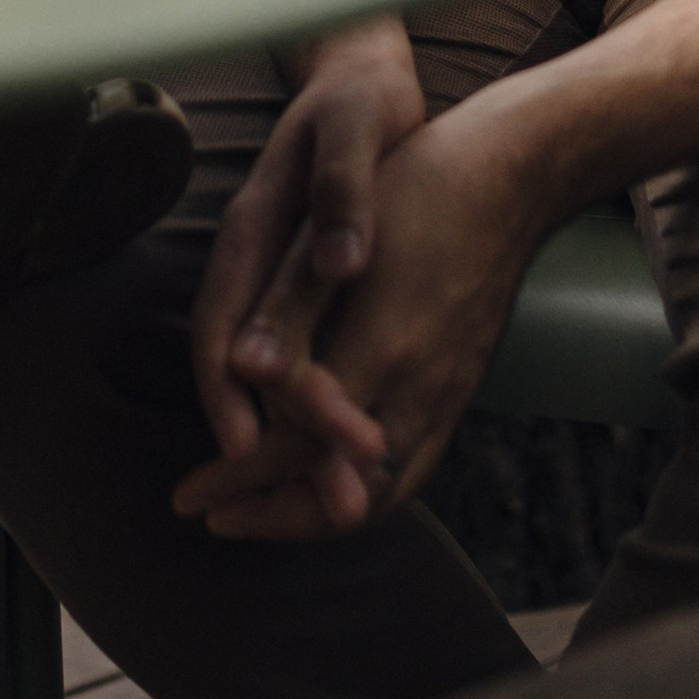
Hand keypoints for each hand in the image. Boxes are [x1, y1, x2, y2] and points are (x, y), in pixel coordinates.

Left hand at [178, 83, 543, 542]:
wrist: (509, 179)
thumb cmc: (414, 192)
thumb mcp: (336, 237)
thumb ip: (288, 311)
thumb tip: (241, 372)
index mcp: (382, 349)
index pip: (297, 448)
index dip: (237, 480)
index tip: (189, 495)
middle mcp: (421, 386)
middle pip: (343, 493)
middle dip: (273, 517)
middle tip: (214, 519)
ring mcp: (449, 393)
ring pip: (385, 492)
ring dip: (319, 515)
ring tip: (261, 513)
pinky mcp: (463, 389)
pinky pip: (414, 467)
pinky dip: (366, 493)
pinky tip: (330, 481)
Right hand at [186, 18, 424, 470]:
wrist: (364, 71)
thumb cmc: (358, 99)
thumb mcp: (354, 129)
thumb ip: (343, 194)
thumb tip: (342, 264)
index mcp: (253, 230)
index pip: (220, 326)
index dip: (230, 393)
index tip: (250, 449)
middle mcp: (255, 264)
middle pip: (237, 370)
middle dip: (266, 443)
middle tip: (313, 504)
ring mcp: (277, 277)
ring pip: (264, 375)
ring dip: (294, 440)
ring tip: (330, 502)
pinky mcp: (308, 287)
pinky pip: (295, 362)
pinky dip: (314, 410)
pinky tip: (346, 446)